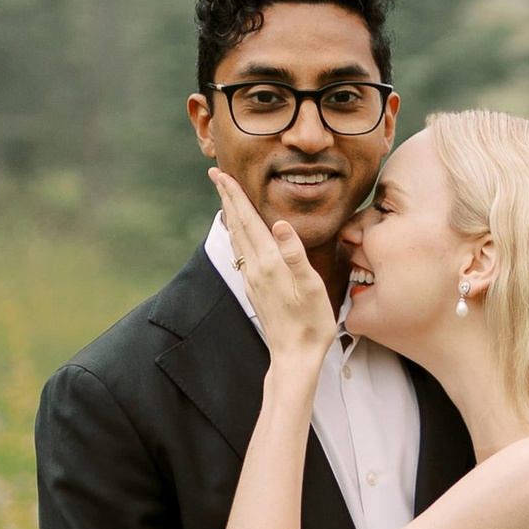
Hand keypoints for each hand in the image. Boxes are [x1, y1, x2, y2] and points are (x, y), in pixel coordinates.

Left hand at [209, 166, 336, 372]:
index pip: (248, 220)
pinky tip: (238, 231)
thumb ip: (295, 254)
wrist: (295, 356)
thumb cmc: (311, 323)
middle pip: (236, 224)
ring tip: (225, 195)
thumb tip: (281, 224)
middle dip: (227, 197)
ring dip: (230, 212)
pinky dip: (237, 232)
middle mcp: (255, 268)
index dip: (234, 195)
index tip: (221, 173)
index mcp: (269, 263)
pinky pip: (241, 251)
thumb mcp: (312, 287)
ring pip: (236, 237)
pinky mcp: (254, 287)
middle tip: (215, 173)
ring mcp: (252, 278)